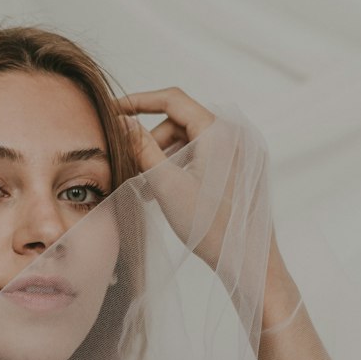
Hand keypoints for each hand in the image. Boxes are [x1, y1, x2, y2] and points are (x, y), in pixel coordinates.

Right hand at [114, 88, 269, 273]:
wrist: (246, 259)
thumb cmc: (211, 226)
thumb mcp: (166, 184)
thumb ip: (142, 149)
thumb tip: (123, 122)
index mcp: (218, 131)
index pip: (172, 99)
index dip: (138, 101)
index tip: (114, 111)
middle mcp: (231, 134)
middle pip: (178, 122)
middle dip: (151, 142)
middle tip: (130, 165)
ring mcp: (236, 151)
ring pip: (187, 141)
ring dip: (162, 158)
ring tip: (146, 188)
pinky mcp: (236, 167)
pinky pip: (200, 155)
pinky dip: (179, 167)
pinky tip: (163, 191)